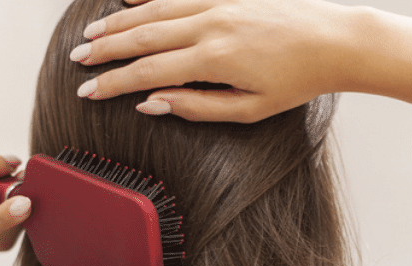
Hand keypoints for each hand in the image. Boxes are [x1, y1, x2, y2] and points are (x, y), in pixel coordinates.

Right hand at [72, 0, 352, 121]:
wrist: (335, 41)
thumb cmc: (297, 81)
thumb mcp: (250, 109)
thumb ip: (198, 107)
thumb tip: (152, 103)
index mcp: (213, 59)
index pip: (147, 71)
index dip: (113, 82)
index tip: (87, 91)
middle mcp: (210, 24)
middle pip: (143, 36)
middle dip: (105, 49)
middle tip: (76, 59)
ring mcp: (218, 2)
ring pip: (155, 10)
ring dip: (119, 22)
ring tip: (92, 33)